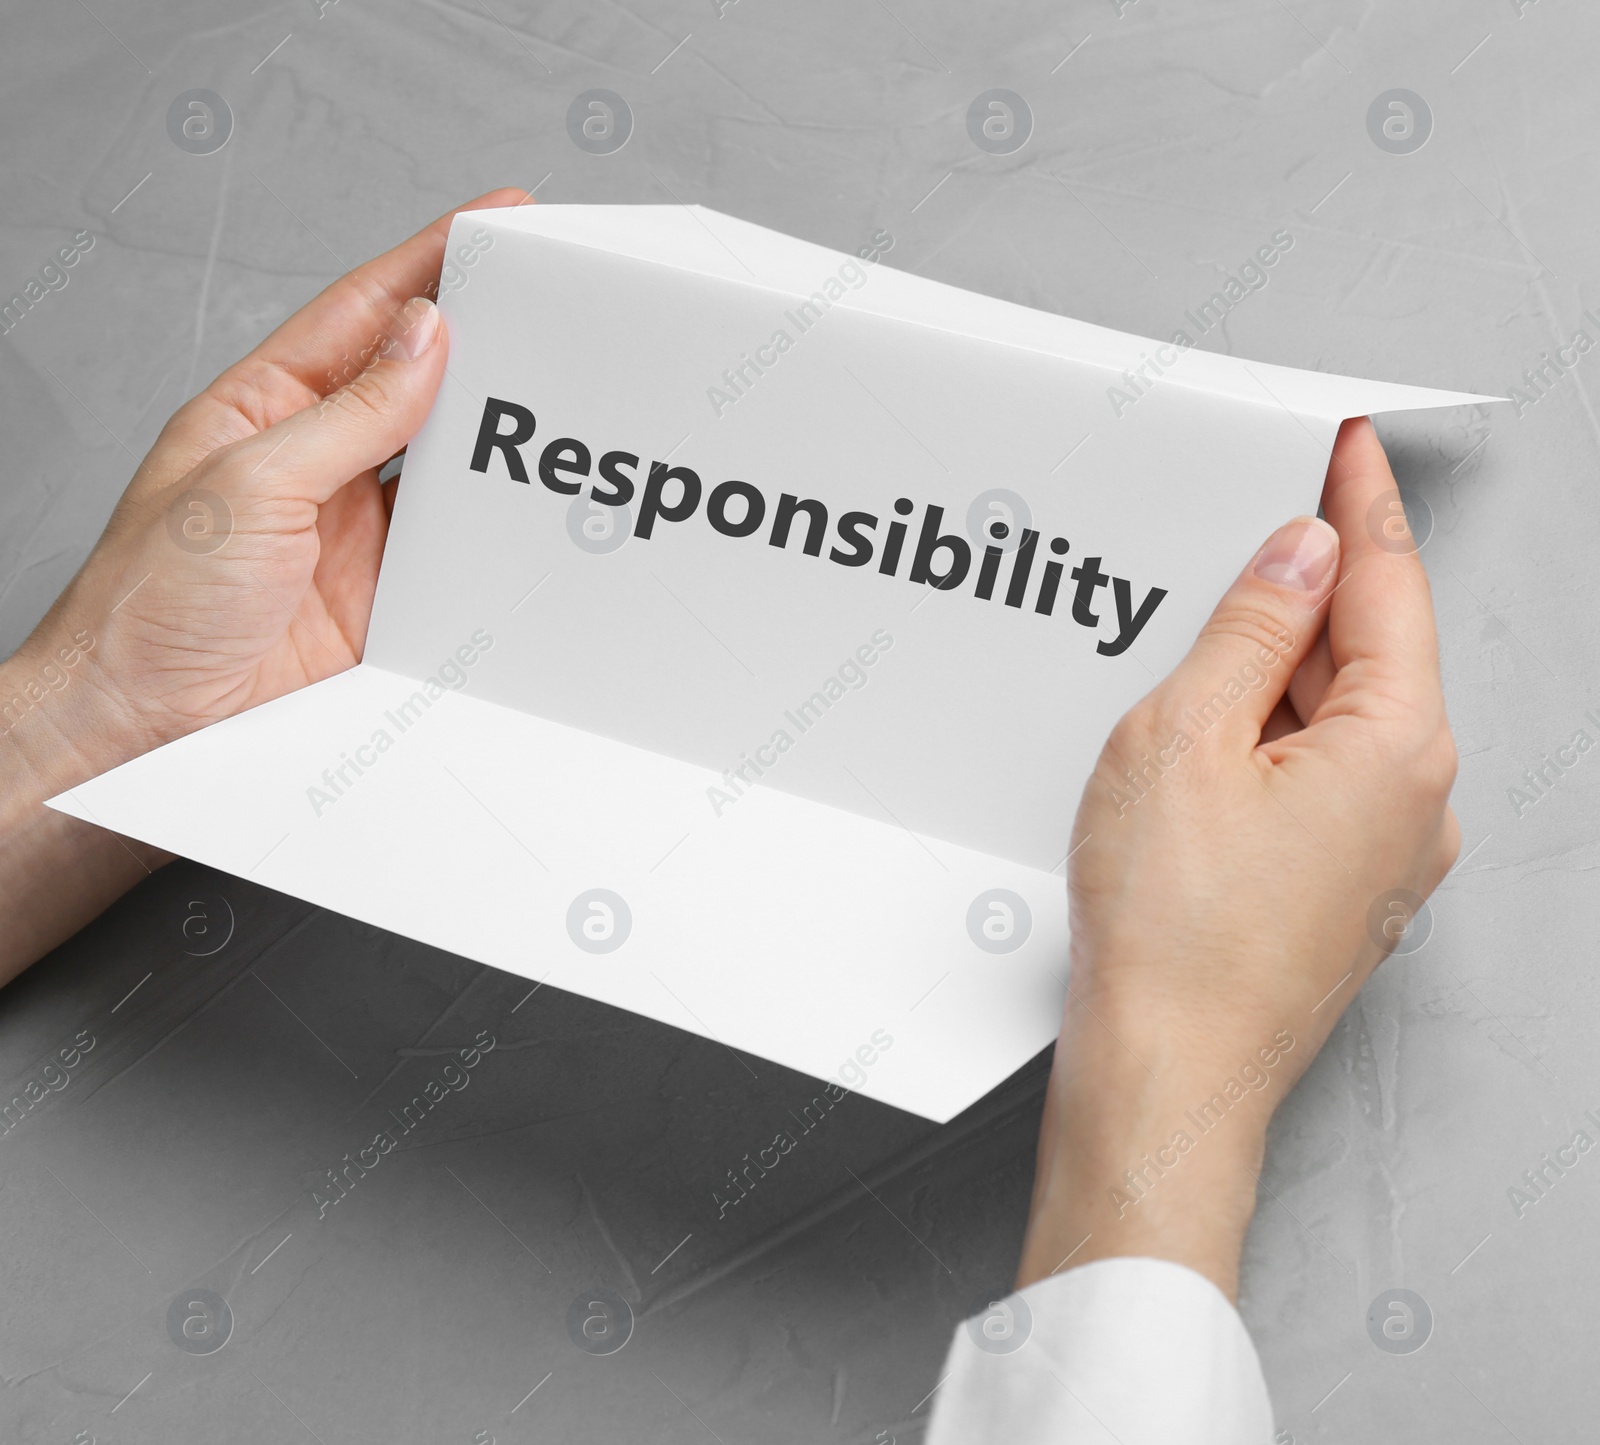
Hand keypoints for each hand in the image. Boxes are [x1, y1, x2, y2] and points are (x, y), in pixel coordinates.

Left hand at [0, 187, 526, 980]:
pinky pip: (457, 550)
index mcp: (263, 408)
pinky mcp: (387, 598)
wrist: (144, 726)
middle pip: (416, 383)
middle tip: (548, 309)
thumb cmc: (150, 604)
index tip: (493, 224)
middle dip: (482, 343)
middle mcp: (316, 461)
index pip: (360, 316)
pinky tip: (527, 509)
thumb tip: (423, 339)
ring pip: (446, 465)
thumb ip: (349, 414)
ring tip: (554, 402)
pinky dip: (496, 530)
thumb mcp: (250, 483)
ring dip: (495, 439)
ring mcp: (356, 532)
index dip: (427, 264)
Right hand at [1016, 417, 1459, 1297]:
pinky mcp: (1343, 893)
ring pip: (1339, 720)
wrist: (1167, 1076)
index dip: (1362, 505)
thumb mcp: (1186, 737)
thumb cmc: (1171, 929)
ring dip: (1279, 671)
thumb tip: (1299, 554)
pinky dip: (1273, 739)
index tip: (1347, 447)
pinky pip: (1321, 779)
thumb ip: (1252, 631)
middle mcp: (1416, 801)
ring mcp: (1385, 857)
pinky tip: (1207, 736)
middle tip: (1242, 531)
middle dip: (1307, 588)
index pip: (1388, 585)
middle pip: (1369, 652)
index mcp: (1396, 746)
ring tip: (1197, 645)